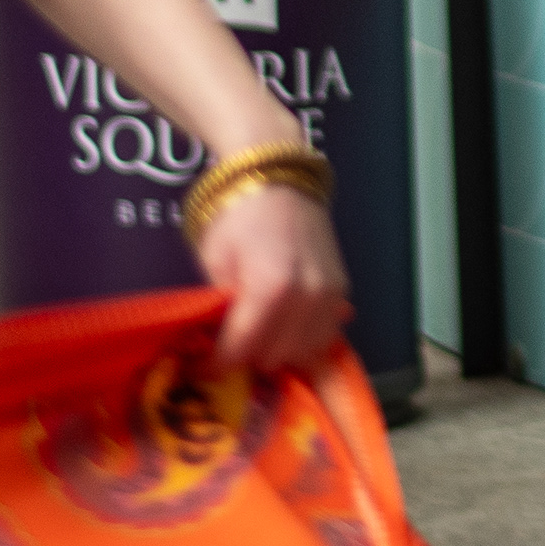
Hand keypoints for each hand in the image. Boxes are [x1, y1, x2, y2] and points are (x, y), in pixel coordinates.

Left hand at [194, 180, 352, 373]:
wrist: (278, 177)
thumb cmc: (238, 215)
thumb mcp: (215, 262)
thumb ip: (221, 308)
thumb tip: (218, 343)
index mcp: (271, 290)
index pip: (241, 350)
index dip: (217, 364)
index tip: (202, 368)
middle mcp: (307, 297)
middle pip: (274, 357)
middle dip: (247, 357)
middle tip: (228, 346)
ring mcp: (329, 295)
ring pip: (303, 352)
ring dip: (278, 350)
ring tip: (257, 335)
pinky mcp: (342, 290)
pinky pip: (324, 333)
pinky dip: (303, 337)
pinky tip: (284, 325)